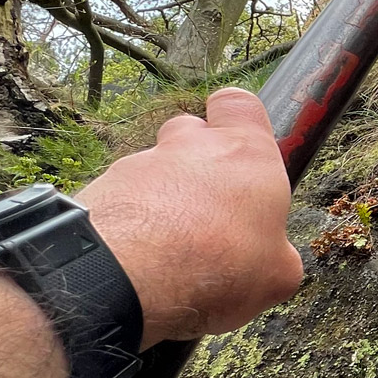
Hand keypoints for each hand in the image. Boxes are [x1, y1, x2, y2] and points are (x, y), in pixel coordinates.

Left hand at [77, 88, 302, 347]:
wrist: (133, 272)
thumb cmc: (220, 262)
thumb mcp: (277, 273)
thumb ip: (276, 253)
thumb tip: (273, 258)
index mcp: (245, 152)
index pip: (240, 104)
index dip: (239, 121)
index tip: (243, 149)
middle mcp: (191, 146)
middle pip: (190, 132)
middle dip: (195, 162)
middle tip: (204, 208)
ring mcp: (140, 163)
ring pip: (152, 168)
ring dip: (160, 198)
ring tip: (165, 248)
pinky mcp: (100, 188)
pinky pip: (119, 199)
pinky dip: (127, 223)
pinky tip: (134, 261)